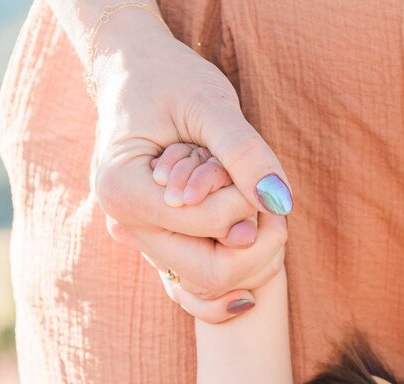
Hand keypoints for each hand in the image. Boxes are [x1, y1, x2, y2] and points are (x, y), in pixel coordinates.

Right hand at [88, 28, 289, 319]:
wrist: (137, 74)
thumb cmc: (171, 79)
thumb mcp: (210, 104)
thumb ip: (244, 152)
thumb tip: (280, 202)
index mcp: (123, 192)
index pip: (210, 226)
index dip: (247, 201)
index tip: (248, 167)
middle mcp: (125, 226)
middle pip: (212, 274)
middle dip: (257, 240)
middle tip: (269, 198)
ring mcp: (141, 241)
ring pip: (212, 287)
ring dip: (252, 254)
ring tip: (254, 204)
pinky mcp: (160, 246)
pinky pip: (199, 290)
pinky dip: (235, 276)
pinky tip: (254, 246)